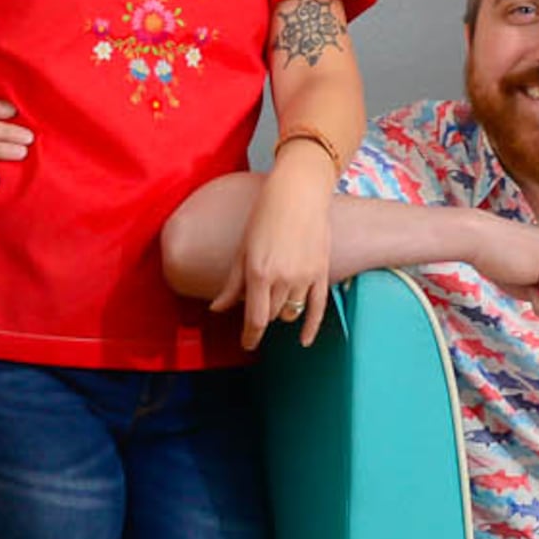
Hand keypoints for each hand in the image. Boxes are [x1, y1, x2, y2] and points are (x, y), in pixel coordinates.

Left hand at [217, 152, 336, 347]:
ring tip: (276, 295)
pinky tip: (304, 340)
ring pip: (291, 312)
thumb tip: (217, 308)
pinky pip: (317, 308)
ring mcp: (305, 277)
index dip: (249, 337)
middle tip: (259, 297)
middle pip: (272, 315)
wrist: (299, 193)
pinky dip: (310, 327)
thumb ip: (232, 284)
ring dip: (281, 312)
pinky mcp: (322, 272)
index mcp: (259, 273)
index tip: (247, 344)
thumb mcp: (242, 249)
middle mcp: (283, 279)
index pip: (255, 319)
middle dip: (263, 313)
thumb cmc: (265, 216)